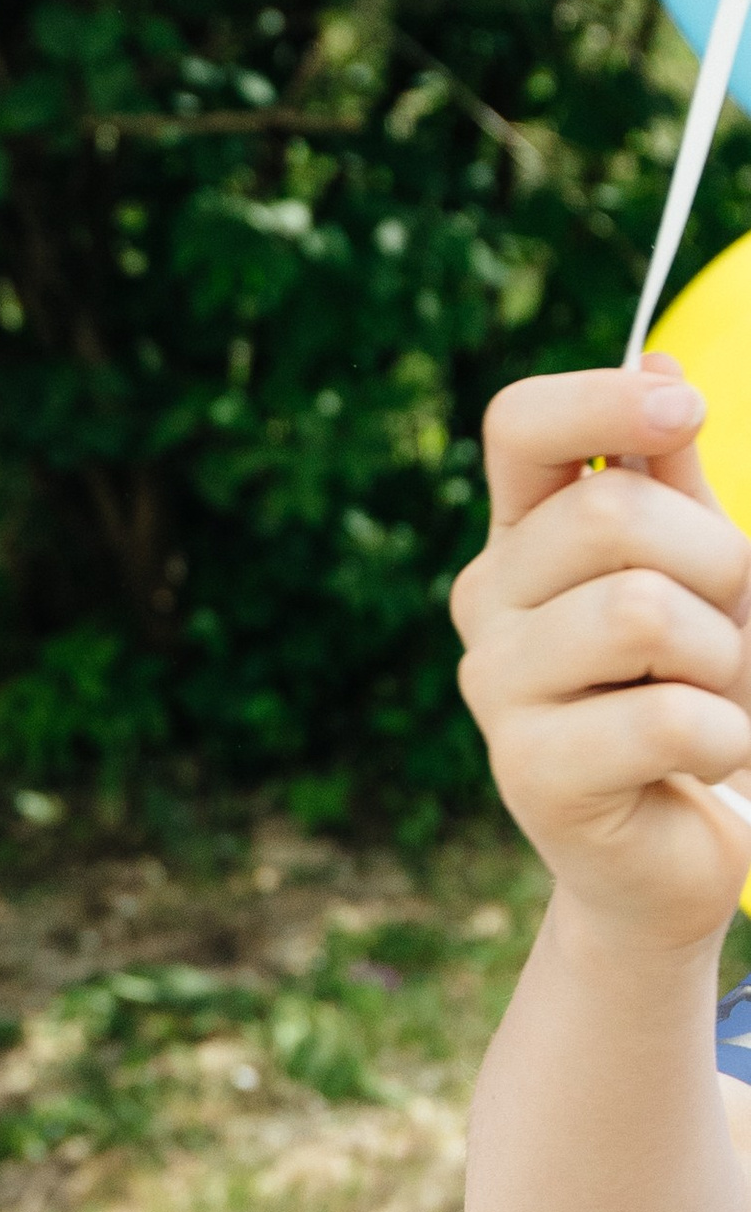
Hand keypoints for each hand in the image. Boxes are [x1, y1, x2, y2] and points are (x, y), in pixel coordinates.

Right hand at [452, 357, 750, 957]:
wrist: (678, 847)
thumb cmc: (696, 692)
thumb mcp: (701, 572)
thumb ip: (674, 481)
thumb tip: (658, 364)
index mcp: (522, 536)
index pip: (519, 427)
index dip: (601, 399)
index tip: (687, 409)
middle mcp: (487, 600)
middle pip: (608, 511)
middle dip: (717, 561)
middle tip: (734, 626)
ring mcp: (494, 687)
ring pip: (639, 610)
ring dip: (726, 658)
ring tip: (719, 700)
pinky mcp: (528, 772)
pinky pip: (667, 717)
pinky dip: (728, 736)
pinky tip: (708, 761)